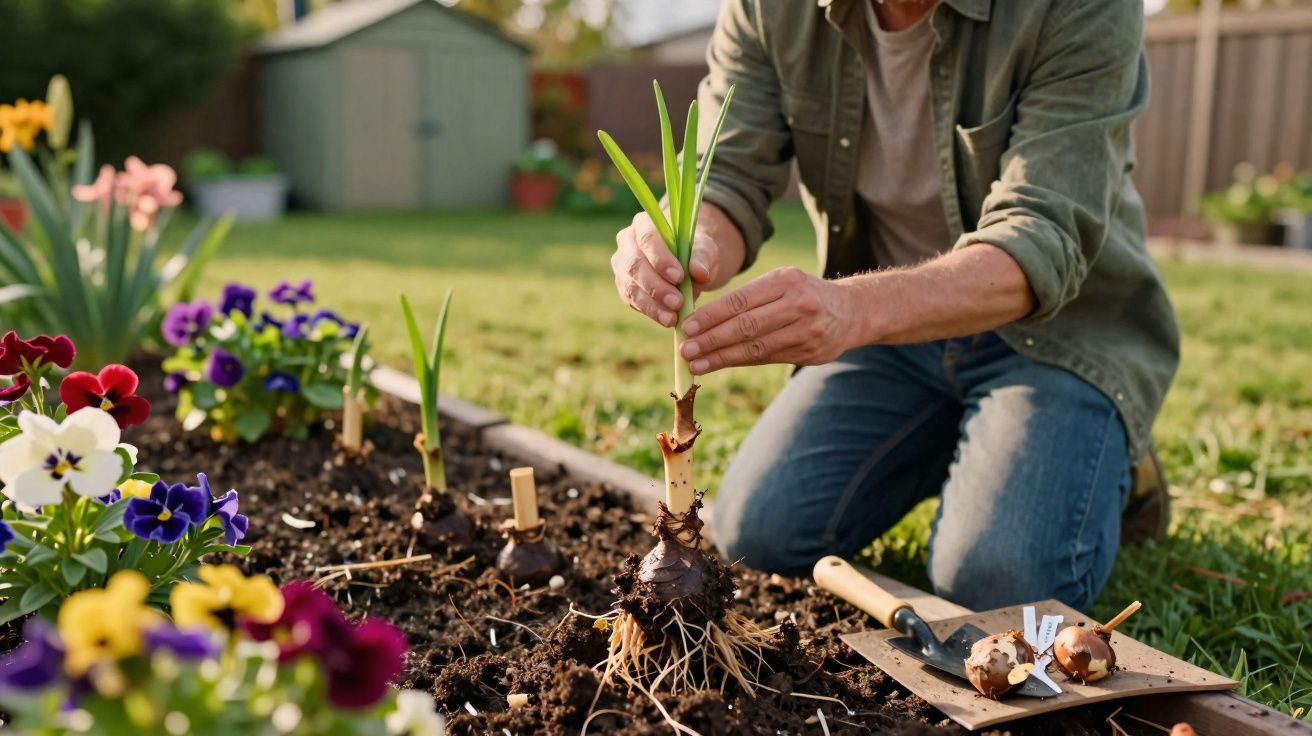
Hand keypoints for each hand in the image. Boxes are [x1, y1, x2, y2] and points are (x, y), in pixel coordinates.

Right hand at [611, 212, 723, 327]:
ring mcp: (622, 265)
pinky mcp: (624, 286)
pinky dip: (650, 311)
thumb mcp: (705, 249)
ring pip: (631, 285)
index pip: (646, 238)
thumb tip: (699, 272)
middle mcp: (627, 242)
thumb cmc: (694, 252)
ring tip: (673, 317)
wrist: (686, 265)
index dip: (660, 259)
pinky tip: (666, 319)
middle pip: (635, 264)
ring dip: (652, 303)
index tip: (679, 277)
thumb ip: (703, 257)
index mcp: (644, 223)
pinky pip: (632, 300)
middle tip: (677, 302)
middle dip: (656, 286)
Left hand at [679, 267, 855, 374]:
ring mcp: (806, 330)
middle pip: (746, 325)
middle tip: (686, 348)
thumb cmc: (804, 294)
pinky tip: (719, 364)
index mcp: (786, 281)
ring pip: (755, 346)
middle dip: (712, 339)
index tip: (687, 326)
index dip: (712, 315)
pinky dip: (739, 361)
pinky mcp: (809, 352)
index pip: (741, 300)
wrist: (852, 311)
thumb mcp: (782, 283)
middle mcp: (798, 304)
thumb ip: (750, 299)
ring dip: (721, 356)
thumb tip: (703, 318)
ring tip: (696, 362)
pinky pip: (767, 357)